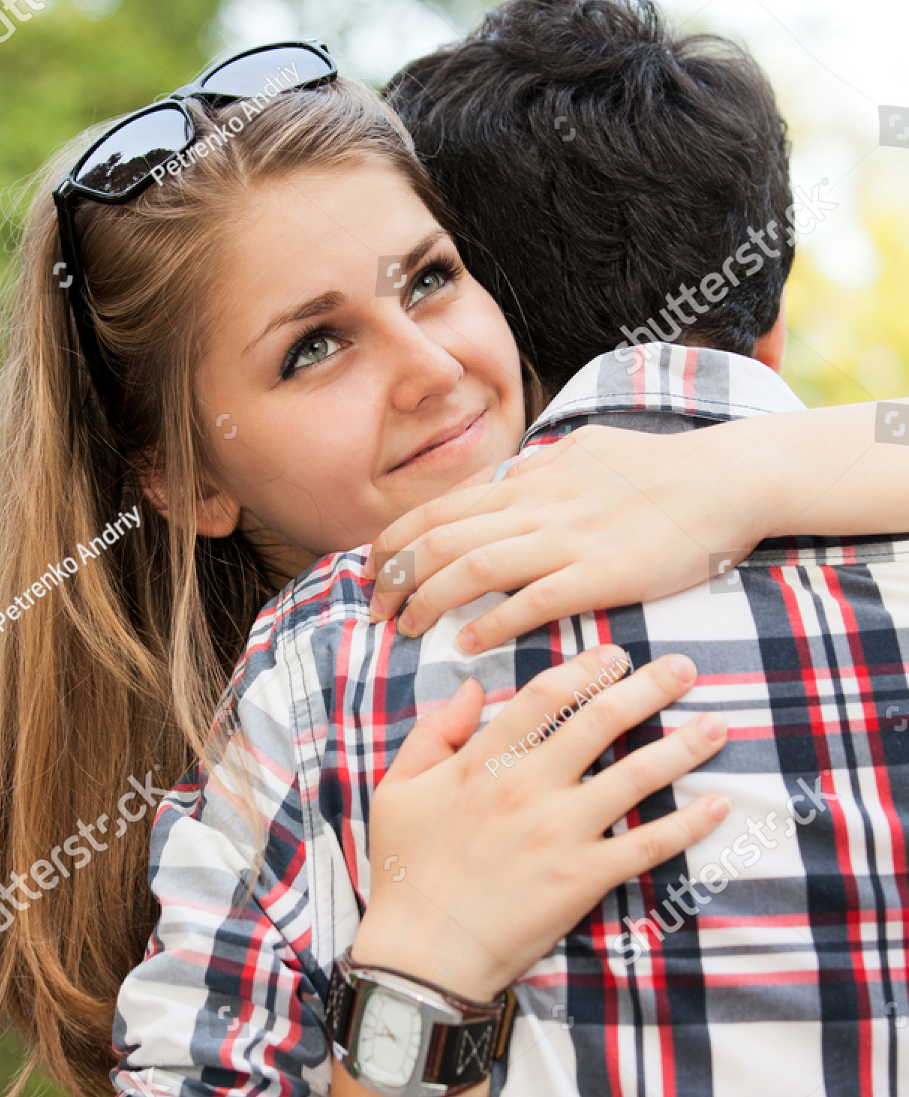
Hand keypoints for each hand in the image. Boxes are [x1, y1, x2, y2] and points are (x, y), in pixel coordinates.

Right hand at [356, 644, 729, 1002]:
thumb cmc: (405, 872)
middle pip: (602, 720)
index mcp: (484, 763)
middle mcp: (530, 787)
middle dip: (650, 687)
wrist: (422, 954)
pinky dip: (688, 825)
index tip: (615, 654)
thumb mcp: (398, 790)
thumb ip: (433, 733)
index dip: (586, 667)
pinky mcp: (584, 879)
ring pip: (636, 775)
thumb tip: (471, 689)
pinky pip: (647, 845)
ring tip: (716, 725)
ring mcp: (562, 833)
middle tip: (684, 668)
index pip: (546, 696)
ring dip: (683, 746)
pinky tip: (718, 806)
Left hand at [365, 421, 771, 652]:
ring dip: (428, 601)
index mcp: (530, 482)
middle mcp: (537, 507)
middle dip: (395, 575)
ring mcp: (566, 541)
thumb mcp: (587, 451)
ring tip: (405, 629)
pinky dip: (490, 624)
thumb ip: (543, 469)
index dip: (394, 539)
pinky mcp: (600, 575)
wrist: (726, 479)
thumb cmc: (661, 468)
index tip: (371, 567)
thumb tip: (511, 476)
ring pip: (472, 569)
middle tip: (374, 607)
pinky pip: (531, 602)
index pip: (439, 509)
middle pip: (440, 540)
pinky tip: (466, 645)